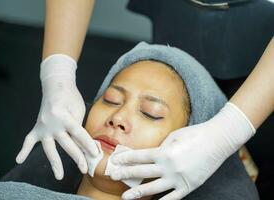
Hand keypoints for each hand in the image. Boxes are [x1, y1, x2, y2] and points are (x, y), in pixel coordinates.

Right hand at [16, 54, 98, 179]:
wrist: (55, 84)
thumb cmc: (70, 96)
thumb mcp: (78, 109)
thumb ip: (77, 127)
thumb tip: (81, 145)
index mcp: (64, 115)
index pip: (78, 133)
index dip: (88, 144)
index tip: (95, 154)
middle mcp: (51, 122)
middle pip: (66, 143)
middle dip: (77, 157)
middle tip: (85, 169)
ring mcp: (42, 126)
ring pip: (48, 148)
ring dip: (54, 162)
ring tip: (59, 176)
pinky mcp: (37, 126)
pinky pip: (29, 139)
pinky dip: (24, 149)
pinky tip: (19, 160)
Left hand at [110, 102, 255, 198]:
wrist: (218, 141)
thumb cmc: (194, 135)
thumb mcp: (173, 137)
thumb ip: (160, 148)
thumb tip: (149, 156)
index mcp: (164, 152)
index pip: (140, 157)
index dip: (126, 159)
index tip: (115, 160)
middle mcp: (169, 167)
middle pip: (143, 173)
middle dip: (126, 174)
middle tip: (113, 176)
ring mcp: (179, 179)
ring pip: (154, 188)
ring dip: (138, 193)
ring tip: (125, 196)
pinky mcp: (189, 186)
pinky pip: (173, 197)